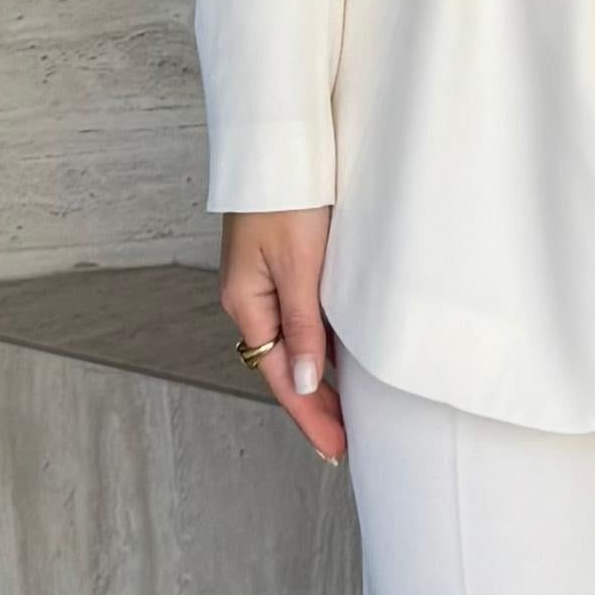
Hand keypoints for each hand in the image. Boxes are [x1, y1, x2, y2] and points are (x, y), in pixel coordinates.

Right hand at [220, 207, 343, 462]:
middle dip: (314, 406)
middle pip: (283, 367)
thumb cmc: (287, 197)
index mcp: (248, 303)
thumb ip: (304, 325)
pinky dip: (316, 347)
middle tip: (345, 443)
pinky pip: (297, 321)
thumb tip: (308, 382)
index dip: (311, 414)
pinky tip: (336, 359)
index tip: (336, 449)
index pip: (282, 376)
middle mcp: (250, 300)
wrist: (276, 146)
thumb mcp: (299, 265)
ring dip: (317, 379)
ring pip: (290, 346)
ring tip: (346, 413)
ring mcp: (262, 285)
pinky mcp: (277, 268)